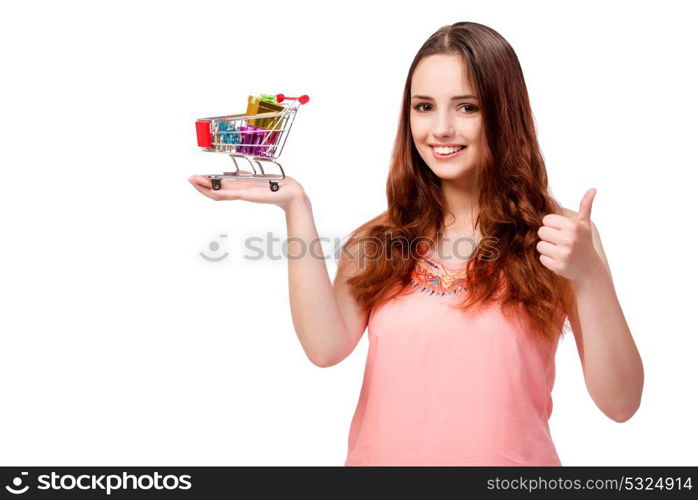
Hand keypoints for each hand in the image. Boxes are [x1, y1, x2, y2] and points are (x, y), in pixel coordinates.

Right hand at [188, 171, 306, 210]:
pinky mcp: (249, 194)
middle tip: (189, 179)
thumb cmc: (275, 184)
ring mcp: (243, 194)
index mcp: (240, 188)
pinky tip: (210, 188)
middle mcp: (239, 192)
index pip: (219, 187)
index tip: (195, 178)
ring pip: (220, 193)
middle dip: (201, 185)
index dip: (206, 183)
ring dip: (206, 188)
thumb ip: (243, 175)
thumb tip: (233, 171)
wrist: (289, 192)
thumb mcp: (254, 177)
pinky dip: (220, 191)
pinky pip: (231, 193)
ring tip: (194, 181)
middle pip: (215, 191)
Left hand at [536, 188, 602, 283]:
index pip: (546, 220)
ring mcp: (563, 254)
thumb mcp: (585, 224)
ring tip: (560, 251)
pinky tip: (559, 260)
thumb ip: (585, 206)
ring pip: (539, 245)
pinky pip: (541, 258)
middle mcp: (569, 240)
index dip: (553, 225)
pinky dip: (548, 260)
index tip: (562, 231)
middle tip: (560, 242)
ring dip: (547, 248)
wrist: (589, 268)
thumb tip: (593, 189)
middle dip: (549, 237)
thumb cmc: (584, 242)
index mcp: (573, 227)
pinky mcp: (558, 266)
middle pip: (541, 232)